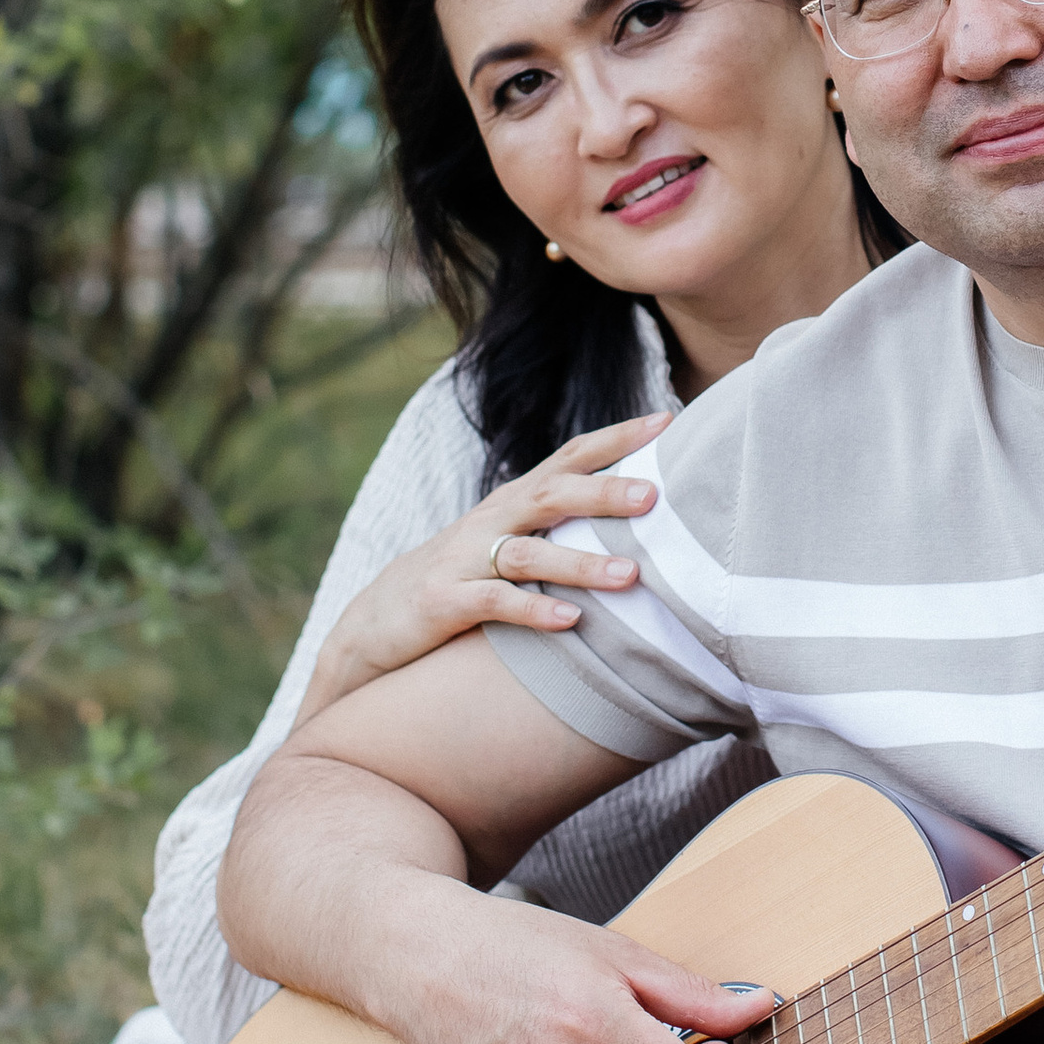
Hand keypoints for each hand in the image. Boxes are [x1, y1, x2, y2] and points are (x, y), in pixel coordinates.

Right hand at [291, 411, 671, 733]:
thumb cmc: (463, 579)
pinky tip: (570, 621)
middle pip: (551, 495)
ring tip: (630, 575)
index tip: (668, 420)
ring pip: (527, 554)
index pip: (569, 458)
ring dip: (580, 564)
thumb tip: (639, 511)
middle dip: (603, 493)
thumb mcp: (511, 542)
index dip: (616, 437)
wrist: (375, 622)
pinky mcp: (443, 603)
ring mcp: (464, 561)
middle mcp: (491, 521)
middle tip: (654, 495)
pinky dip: (532, 610)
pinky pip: (492, 603)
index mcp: (513, 501)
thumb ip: (562, 526)